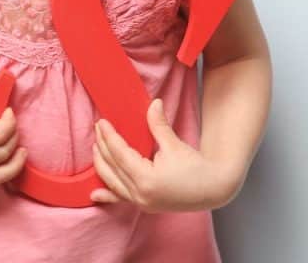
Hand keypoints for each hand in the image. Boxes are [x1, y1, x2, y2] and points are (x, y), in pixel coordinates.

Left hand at [90, 98, 226, 211]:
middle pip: (113, 167)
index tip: (102, 122)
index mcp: (146, 179)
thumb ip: (158, 125)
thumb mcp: (175, 144)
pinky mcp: (145, 205)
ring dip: (101, 166)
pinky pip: (121, 199)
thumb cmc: (197, 168)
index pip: (120, 154)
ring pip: (113, 183)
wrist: (214, 189)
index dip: (109, 137)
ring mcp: (142, 202)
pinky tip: (94, 194)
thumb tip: (153, 103)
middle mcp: (140, 194)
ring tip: (95, 148)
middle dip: (102, 147)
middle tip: (98, 128)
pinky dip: (107, 195)